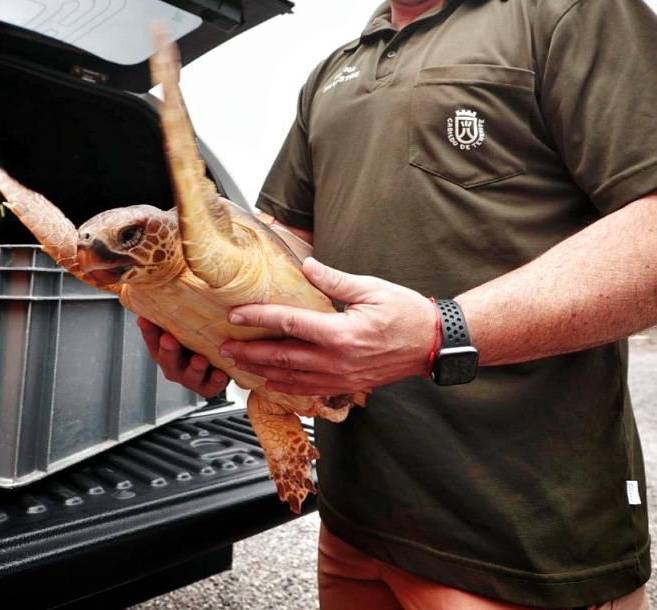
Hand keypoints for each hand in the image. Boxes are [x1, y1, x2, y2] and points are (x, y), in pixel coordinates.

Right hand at [136, 316, 229, 397]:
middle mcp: (175, 363)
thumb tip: (174, 279)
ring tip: (200, 360)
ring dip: (193, 368)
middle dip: (168, 350)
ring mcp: (191, 376)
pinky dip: (215, 381)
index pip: (151, 338)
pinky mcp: (208, 386)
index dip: (148, 331)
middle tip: (169, 339)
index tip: (145, 320)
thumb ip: (178, 308)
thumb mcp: (188, 321)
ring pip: (188, 375)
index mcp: (165, 347)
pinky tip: (221, 373)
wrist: (221, 359)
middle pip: (165, 359)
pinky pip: (210, 387)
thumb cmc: (200, 335)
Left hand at [220, 257, 435, 395]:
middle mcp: (337, 360)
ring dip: (260, 372)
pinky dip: (285, 387)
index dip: (258, 319)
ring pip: (291, 379)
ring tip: (239, 365)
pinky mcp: (346, 386)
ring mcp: (341, 378)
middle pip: (281, 358)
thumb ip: (335, 280)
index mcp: (341, 333)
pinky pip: (308, 390)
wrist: (433, 343)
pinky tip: (270, 382)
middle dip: (249, 353)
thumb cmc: (406, 313)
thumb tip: (307, 266)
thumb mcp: (371, 288)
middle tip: (224, 347)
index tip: (236, 315)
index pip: (289, 324)